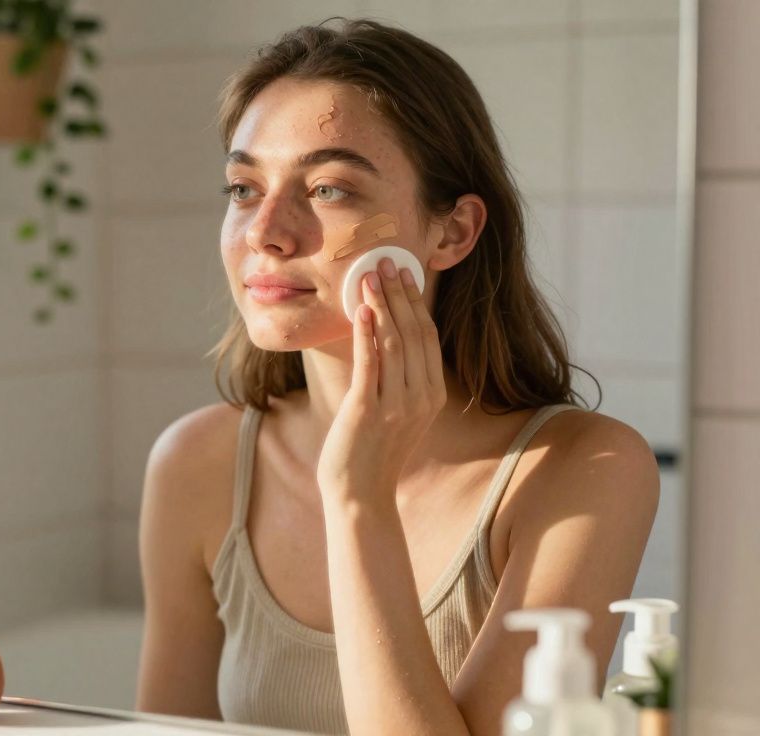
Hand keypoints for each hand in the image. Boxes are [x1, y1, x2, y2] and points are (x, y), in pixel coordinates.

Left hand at [317, 257, 446, 501]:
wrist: (360, 494)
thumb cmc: (373, 452)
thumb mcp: (397, 412)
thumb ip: (400, 378)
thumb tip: (386, 336)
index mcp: (432, 395)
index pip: (428, 337)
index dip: (416, 302)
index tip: (405, 274)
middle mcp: (420, 398)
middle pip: (413, 334)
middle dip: (399, 294)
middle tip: (386, 262)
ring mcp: (396, 405)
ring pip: (392, 343)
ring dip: (381, 306)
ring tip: (369, 276)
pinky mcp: (368, 411)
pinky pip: (369, 365)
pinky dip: (365, 335)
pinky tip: (359, 310)